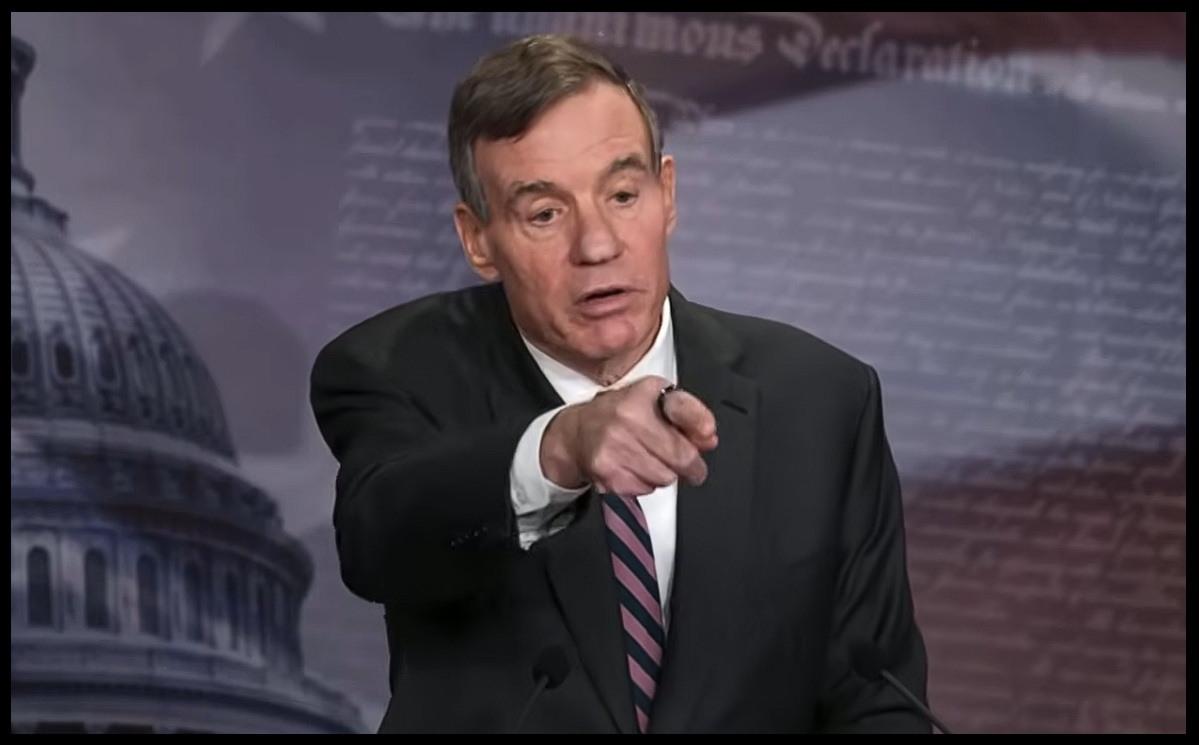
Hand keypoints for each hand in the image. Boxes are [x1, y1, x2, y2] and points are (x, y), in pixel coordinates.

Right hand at [540, 375, 718, 497]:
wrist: (576, 433)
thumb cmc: (620, 413)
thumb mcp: (653, 397)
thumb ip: (687, 414)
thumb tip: (708, 438)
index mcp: (642, 395)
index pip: (683, 410)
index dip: (700, 426)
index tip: (707, 436)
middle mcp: (627, 419)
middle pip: (681, 456)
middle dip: (691, 465)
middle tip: (690, 466)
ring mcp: (615, 448)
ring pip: (665, 477)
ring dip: (666, 473)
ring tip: (651, 460)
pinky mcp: (608, 475)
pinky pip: (646, 489)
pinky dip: (646, 483)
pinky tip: (634, 468)